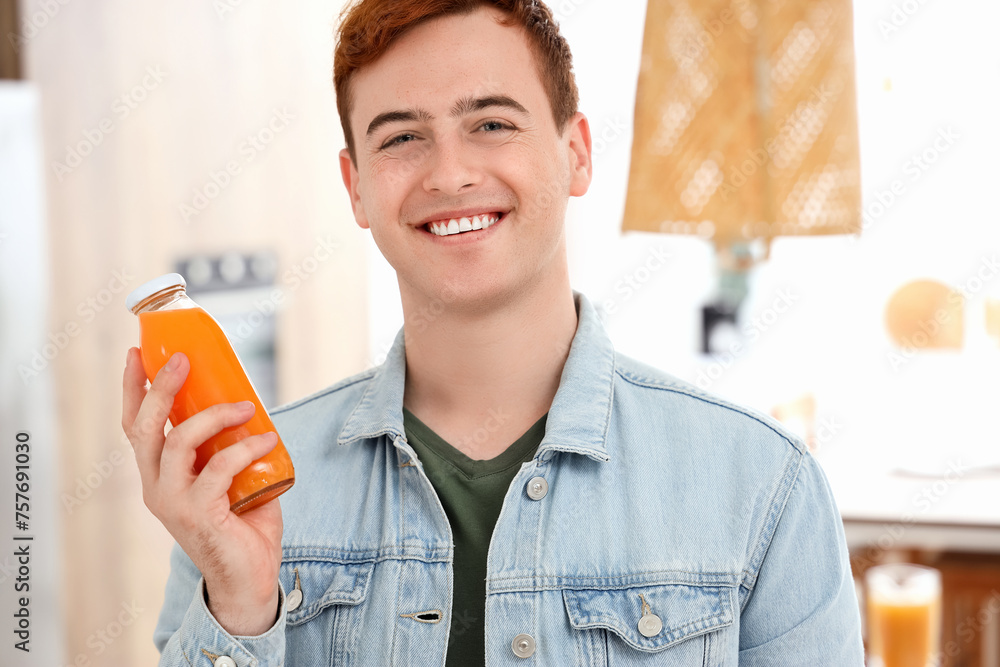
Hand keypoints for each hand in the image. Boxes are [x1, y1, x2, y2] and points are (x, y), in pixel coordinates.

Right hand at [122, 348, 282, 635]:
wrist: (250, 579)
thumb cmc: (242, 526)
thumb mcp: (231, 478)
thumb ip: (229, 447)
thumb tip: (249, 404)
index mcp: (158, 476)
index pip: (134, 427)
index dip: (132, 389)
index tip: (137, 351)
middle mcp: (156, 488)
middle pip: (145, 428)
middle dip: (161, 387)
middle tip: (183, 358)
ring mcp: (172, 503)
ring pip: (177, 442)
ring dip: (214, 415)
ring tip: (246, 405)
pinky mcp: (198, 515)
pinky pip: (219, 468)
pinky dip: (245, 448)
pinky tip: (267, 439)